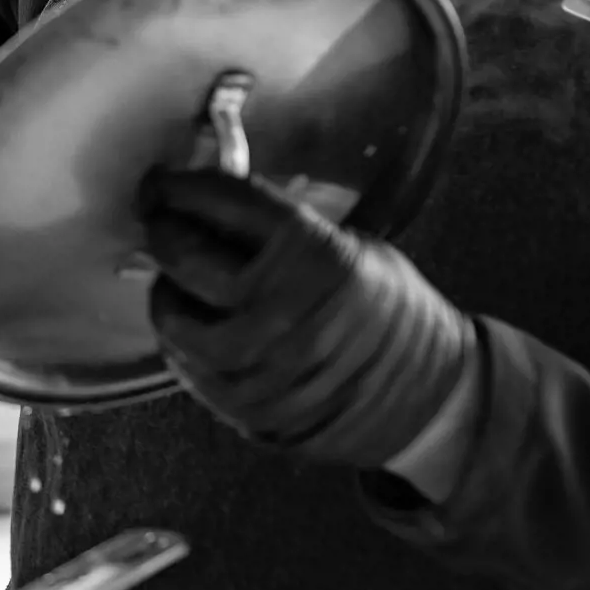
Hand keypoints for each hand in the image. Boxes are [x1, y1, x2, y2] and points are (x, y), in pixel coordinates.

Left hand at [136, 168, 476, 473]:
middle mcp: (282, 304)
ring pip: (175, 317)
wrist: (428, 394)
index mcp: (313, 252)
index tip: (162, 183)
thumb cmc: (388, 310)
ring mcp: (262, 361)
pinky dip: (180, 343)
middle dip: (163, 229)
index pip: (222, 200)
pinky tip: (191, 327)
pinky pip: (188, 367)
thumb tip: (213, 202)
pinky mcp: (249, 406)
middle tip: (160, 220)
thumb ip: (283, 227)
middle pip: (185, 254)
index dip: (180, 186)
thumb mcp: (350, 247)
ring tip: (175, 282)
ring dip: (166, 292)